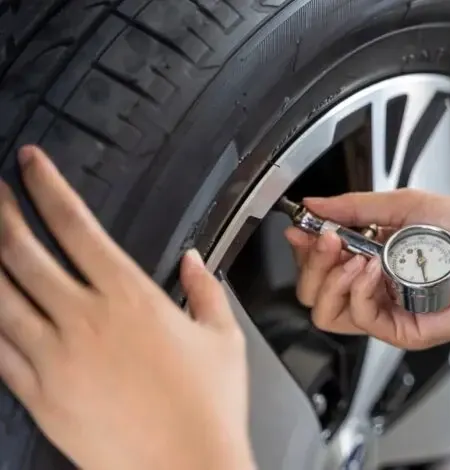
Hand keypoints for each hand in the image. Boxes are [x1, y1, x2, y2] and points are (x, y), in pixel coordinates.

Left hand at [0, 147, 253, 469]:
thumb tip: (193, 261)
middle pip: (22, 250)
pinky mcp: (37, 392)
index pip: (75, 224)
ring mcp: (53, 355)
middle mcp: (84, 318)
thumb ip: (206, 291)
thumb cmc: (207, 408)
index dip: (46, 186)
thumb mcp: (224, 338)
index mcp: (130, 296)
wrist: (183, 466)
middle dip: (0, 211)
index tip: (31, 164)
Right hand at [285, 190, 449, 349]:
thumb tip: (314, 204)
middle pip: (315, 291)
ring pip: (328, 311)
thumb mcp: (405, 204)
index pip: (322, 265)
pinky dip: (357, 291)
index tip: (302, 226)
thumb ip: (356, 206)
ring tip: (349, 254)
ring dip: (329, 278)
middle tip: (325, 238)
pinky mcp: (404, 329)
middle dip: (312, 262)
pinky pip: (361, 318)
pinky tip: (372, 270)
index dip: (306, 247)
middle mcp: (378, 287)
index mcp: (376, 258)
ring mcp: (390, 310)